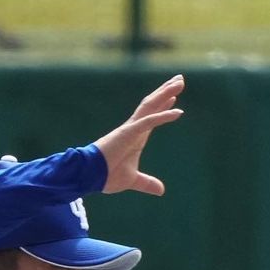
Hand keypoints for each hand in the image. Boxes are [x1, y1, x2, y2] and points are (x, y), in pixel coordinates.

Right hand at [92, 75, 184, 195]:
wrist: (90, 176)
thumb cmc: (106, 176)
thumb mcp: (133, 180)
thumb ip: (147, 183)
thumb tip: (161, 190)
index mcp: (135, 137)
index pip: (151, 116)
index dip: (163, 105)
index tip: (173, 95)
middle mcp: (134, 128)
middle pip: (152, 105)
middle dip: (166, 91)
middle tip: (180, 79)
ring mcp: (131, 129)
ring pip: (151, 106)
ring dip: (166, 93)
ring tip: (180, 82)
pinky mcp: (128, 134)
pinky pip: (149, 122)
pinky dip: (163, 116)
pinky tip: (178, 111)